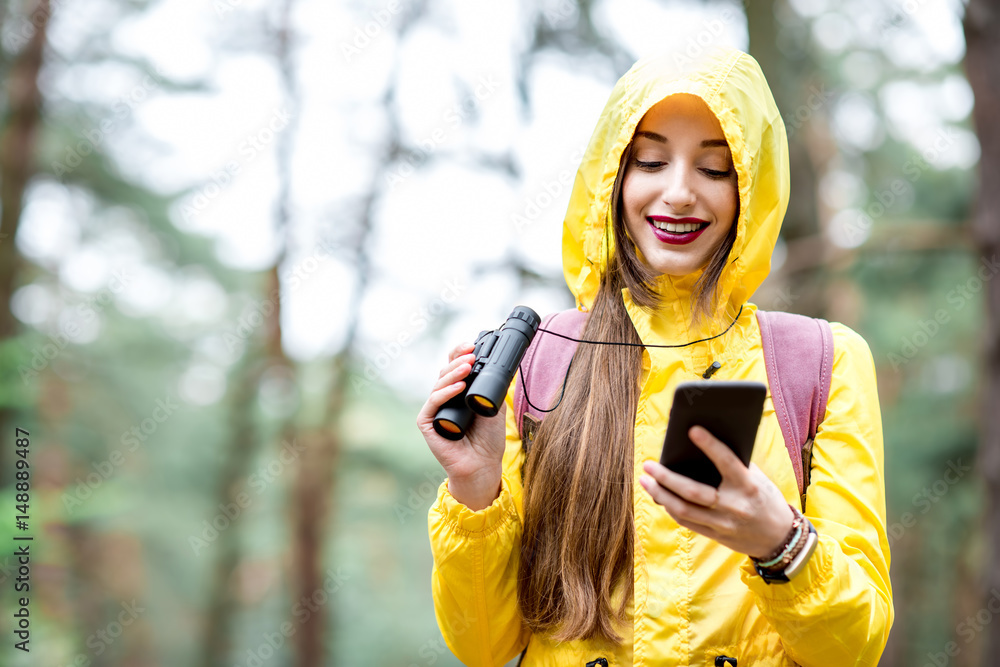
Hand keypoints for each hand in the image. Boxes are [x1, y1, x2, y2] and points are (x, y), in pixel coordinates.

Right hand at [416, 342, 507, 510]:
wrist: (483, 465)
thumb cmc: (488, 440)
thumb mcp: (494, 407)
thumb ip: (493, 388)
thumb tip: (503, 366)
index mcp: (457, 393)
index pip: (454, 367)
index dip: (459, 354)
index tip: (472, 345)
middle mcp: (443, 399)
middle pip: (444, 372)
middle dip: (458, 360)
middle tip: (472, 353)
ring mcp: (434, 410)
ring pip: (438, 384)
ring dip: (453, 373)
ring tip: (468, 366)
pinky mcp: (426, 423)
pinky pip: (433, 403)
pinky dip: (445, 393)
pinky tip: (458, 387)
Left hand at [638, 425, 794, 559]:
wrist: (778, 538)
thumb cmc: (764, 498)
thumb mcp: (757, 478)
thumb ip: (734, 463)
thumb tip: (702, 443)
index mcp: (748, 486)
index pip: (727, 462)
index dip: (710, 445)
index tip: (692, 429)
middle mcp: (734, 506)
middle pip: (693, 492)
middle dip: (667, 478)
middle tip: (649, 465)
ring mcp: (723, 524)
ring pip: (683, 510)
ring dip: (660, 494)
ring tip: (646, 480)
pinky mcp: (715, 535)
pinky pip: (686, 521)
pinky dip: (670, 507)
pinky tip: (659, 495)